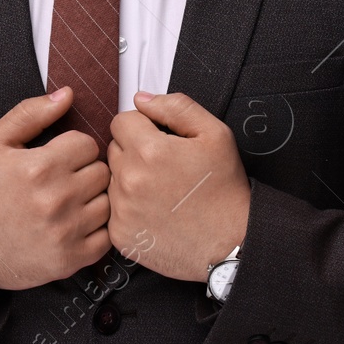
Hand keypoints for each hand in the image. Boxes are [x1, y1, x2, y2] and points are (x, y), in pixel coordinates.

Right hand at [0, 86, 112, 290]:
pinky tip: (75, 224)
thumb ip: (30, 113)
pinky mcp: (73, 258)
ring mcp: (66, 231)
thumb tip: (67, 94)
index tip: (60, 158)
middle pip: (101, 171)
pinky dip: (96, 229)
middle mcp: (56, 199)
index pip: (87, 144)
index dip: (74, 148)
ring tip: (70, 202)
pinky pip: (108, 235)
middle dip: (85, 171)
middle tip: (64, 180)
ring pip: (108, 201)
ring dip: (93, 200)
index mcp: (39, 167)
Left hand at [106, 91, 250, 282]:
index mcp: (149, 150)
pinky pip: (113, 209)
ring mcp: (122, 210)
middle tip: (165, 167)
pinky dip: (128, 208)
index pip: (121, 121)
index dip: (142, 126)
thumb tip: (142, 99)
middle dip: (135, 151)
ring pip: (112, 178)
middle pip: (114, 148)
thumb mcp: (214, 134)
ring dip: (130, 179)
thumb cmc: (224, 191)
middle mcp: (129, 180)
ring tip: (161, 191)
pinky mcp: (120, 234)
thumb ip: (176, 107)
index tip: (159, 140)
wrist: (231, 244)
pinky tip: (154, 211)